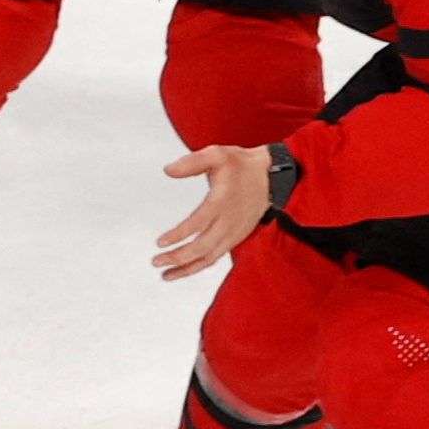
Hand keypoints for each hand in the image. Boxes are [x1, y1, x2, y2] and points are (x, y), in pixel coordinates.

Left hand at [152, 146, 271, 279]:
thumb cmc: (242, 166)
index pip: (197, 224)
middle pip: (202, 248)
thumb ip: (191, 162)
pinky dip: (200, 266)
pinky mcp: (237, 238)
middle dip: (178, 257)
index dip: (178, 236)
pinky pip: (217, 256)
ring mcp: (234, 233)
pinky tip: (185, 269)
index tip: (160, 242)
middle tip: (156, 261)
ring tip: (166, 274)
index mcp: (222, 202)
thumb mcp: (217, 154)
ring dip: (187, 268)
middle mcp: (229, 222)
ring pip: (210, 258)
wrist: (271, 178)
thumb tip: (168, 170)